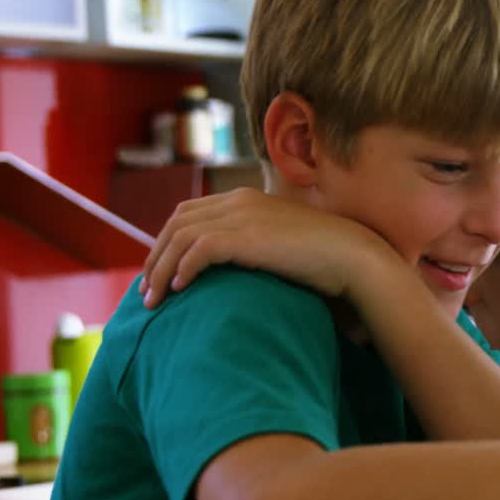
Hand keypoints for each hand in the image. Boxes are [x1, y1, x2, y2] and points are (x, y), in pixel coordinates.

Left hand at [138, 189, 397, 307]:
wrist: (352, 255)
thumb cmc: (325, 258)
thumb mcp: (282, 244)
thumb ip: (256, 245)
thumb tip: (236, 269)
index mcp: (245, 199)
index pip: (188, 213)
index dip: (166, 242)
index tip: (159, 272)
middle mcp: (238, 202)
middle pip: (176, 223)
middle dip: (154, 257)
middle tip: (146, 291)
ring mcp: (242, 216)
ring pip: (180, 237)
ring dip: (161, 269)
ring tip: (155, 300)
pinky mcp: (246, 237)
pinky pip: (198, 250)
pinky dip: (183, 269)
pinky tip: (181, 289)